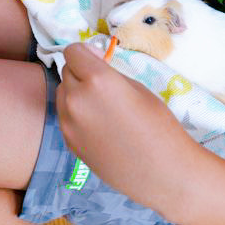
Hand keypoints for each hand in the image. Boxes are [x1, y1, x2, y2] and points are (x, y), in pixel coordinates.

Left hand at [57, 43, 195, 211]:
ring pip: (63, 94)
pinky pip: (65, 117)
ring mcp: (69, 124)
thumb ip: (109, 74)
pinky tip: (99, 126)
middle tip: (104, 85)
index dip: (86, 53)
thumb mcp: (137, 88)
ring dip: (76, 93)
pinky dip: (76, 114)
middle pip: (66, 72)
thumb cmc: (159, 125)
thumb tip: (92, 63)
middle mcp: (76, 99)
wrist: (162, 172)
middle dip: (81, 72)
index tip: (99, 60)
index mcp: (97, 80)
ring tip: (102, 107)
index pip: (73, 51)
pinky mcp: (69, 142)